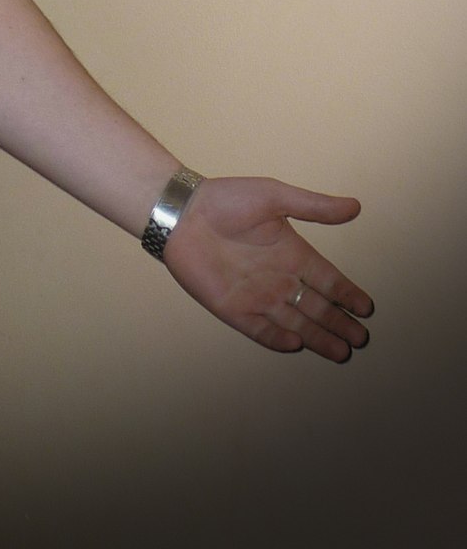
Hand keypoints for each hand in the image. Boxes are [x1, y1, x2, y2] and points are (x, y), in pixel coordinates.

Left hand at [163, 176, 373, 362]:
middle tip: (360, 339)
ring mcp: (257, 296)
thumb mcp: (275, 196)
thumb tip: (355, 206)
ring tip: (341, 352)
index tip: (367, 308)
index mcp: (292, 253)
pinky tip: (297, 344)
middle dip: (339, 323)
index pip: (328, 280)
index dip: (347, 294)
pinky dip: (278, 339)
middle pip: (316, 307)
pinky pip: (260, 330)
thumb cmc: (227, 199)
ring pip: (295, 323)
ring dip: (317, 337)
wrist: (182, 212)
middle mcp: (279, 278)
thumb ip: (314, 206)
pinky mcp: (234, 309)